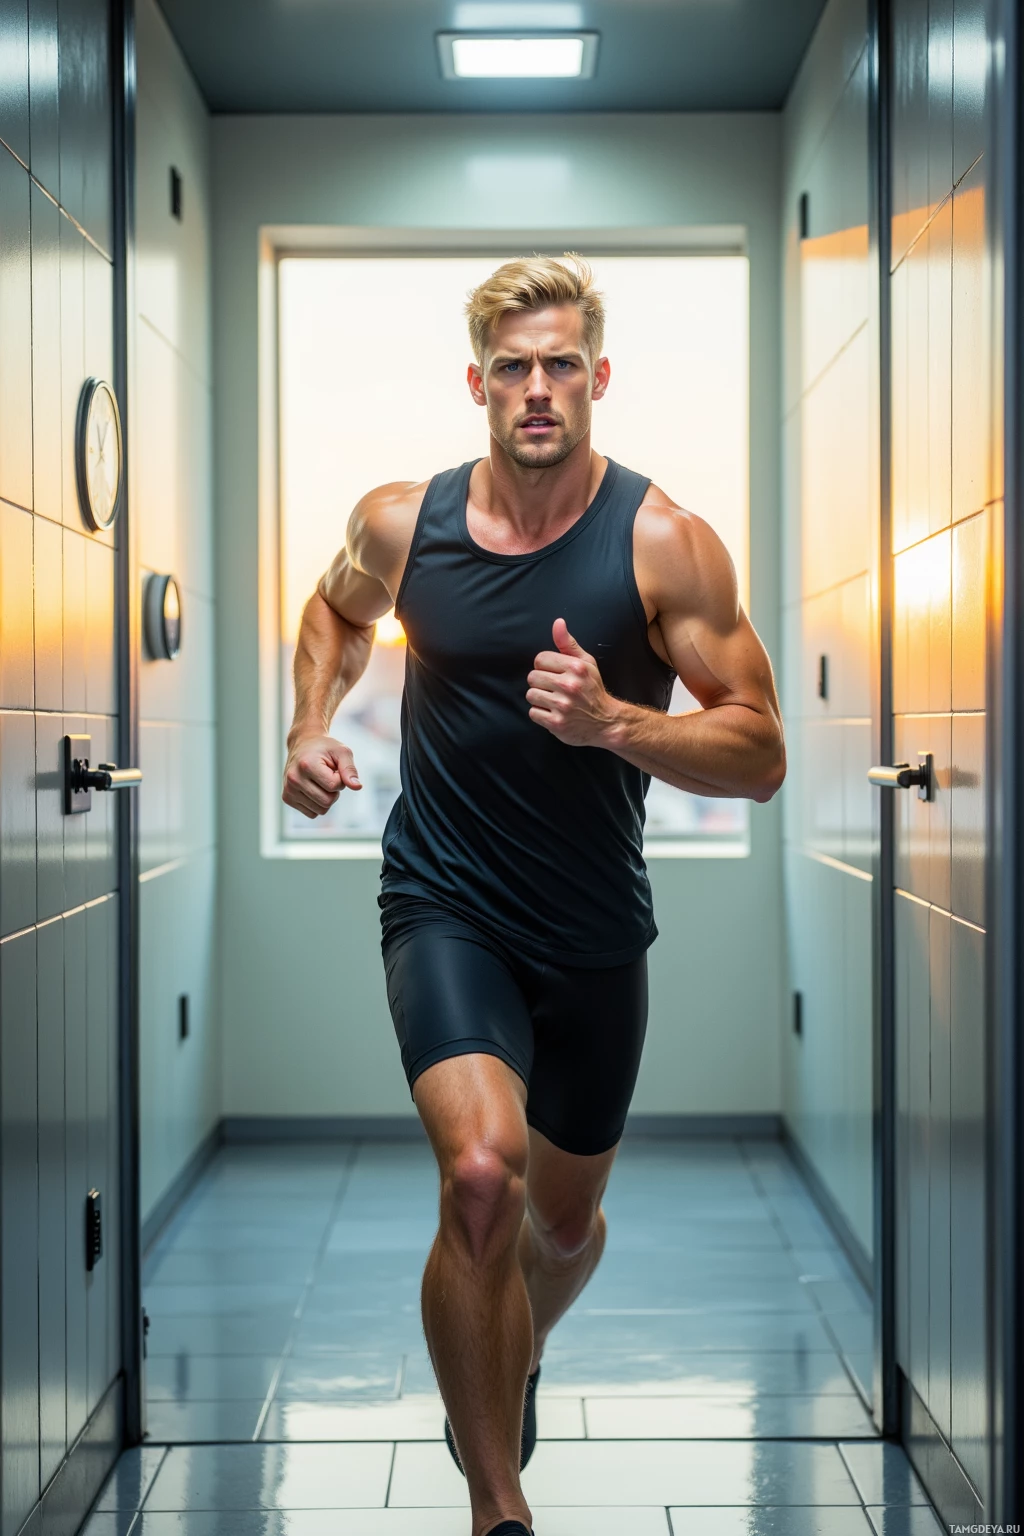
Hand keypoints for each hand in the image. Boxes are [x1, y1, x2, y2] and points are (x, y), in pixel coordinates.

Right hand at [282, 734, 360, 818]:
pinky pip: (312, 813)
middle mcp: (294, 779)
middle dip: (334, 790)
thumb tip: (357, 787)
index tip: (334, 768)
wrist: (303, 744)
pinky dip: (317, 804)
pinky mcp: (287, 798)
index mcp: (307, 765)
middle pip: (327, 801)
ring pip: (321, 810)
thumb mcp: (342, 752)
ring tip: (320, 781)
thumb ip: (350, 769)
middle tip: (328, 775)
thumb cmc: (325, 748)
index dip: (340, 779)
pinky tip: (313, 788)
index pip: (334, 786)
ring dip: (327, 797)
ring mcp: (289, 790)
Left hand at [526, 618, 620, 746]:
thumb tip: (558, 622)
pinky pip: (533, 713)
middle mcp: (570, 685)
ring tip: (553, 701)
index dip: (544, 667)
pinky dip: (540, 714)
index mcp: (576, 667)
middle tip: (554, 689)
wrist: (606, 721)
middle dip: (540, 683)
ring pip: (531, 695)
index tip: (554, 674)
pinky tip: (553, 713)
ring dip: (539, 699)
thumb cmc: (593, 689)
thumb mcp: (586, 663)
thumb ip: (568, 643)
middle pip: (532, 677)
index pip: (540, 659)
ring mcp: (563, 706)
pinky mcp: (556, 723)